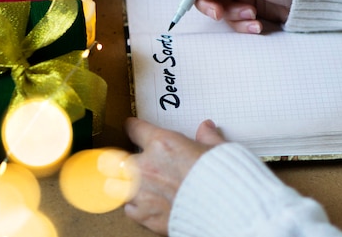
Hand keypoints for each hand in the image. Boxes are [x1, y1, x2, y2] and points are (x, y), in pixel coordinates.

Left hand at [124, 118, 224, 234]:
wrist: (223, 210)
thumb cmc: (222, 179)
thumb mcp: (218, 149)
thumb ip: (207, 137)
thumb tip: (206, 128)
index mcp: (162, 144)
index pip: (136, 129)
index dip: (134, 127)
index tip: (132, 127)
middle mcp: (147, 166)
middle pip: (119, 158)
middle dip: (126, 160)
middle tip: (133, 162)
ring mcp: (142, 191)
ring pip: (118, 185)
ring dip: (126, 184)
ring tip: (135, 184)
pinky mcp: (144, 214)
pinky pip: (129, 208)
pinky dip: (134, 206)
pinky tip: (144, 204)